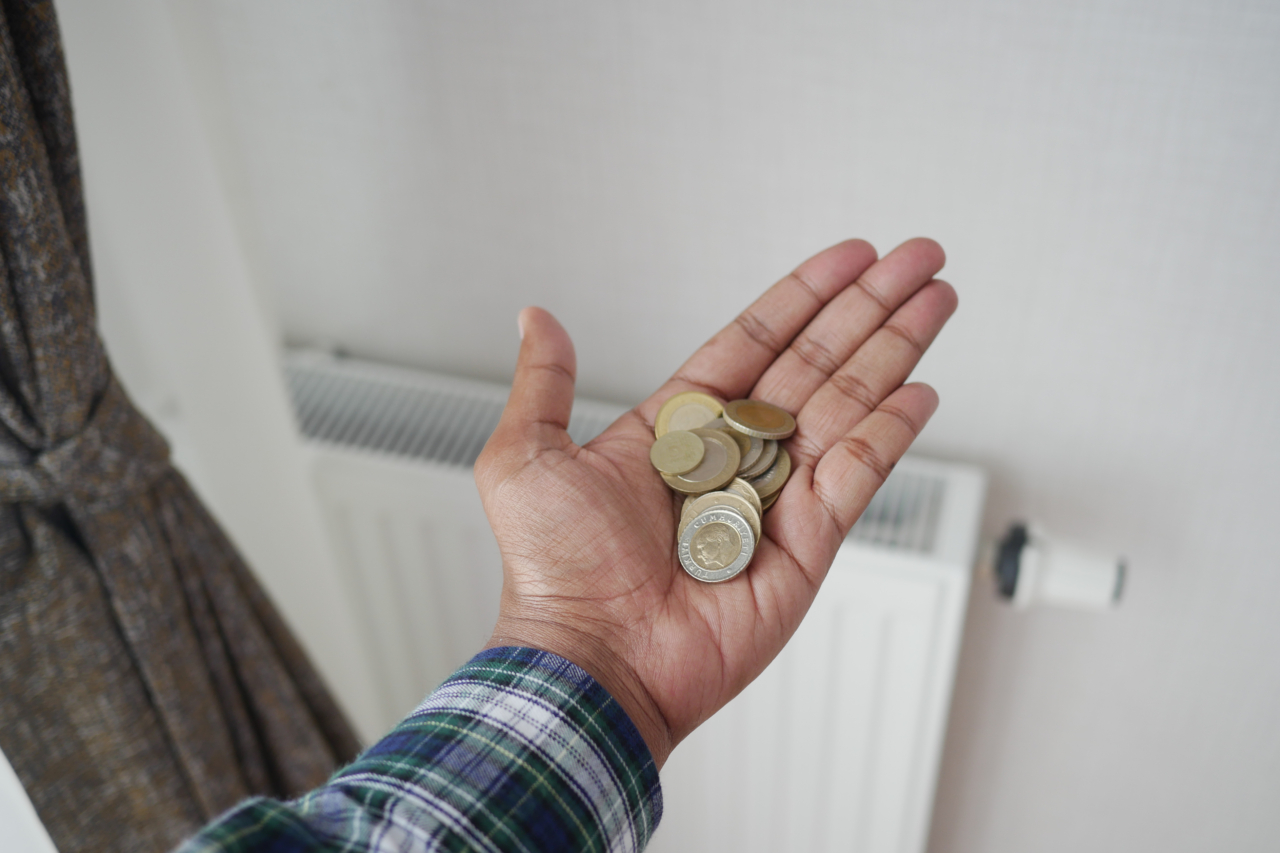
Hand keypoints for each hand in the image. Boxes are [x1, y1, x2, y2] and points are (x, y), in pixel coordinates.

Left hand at [475, 238, 955, 766]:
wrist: (594, 659)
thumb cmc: (555, 572)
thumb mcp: (526, 459)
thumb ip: (545, 384)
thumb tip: (536, 319)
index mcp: (679, 430)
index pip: (755, 343)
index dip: (804, 297)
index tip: (849, 258)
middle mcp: (734, 458)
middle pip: (816, 362)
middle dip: (869, 307)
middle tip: (917, 259)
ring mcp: (776, 499)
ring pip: (847, 404)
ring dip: (895, 349)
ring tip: (935, 300)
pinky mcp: (808, 544)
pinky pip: (858, 474)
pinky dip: (893, 430)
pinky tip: (920, 390)